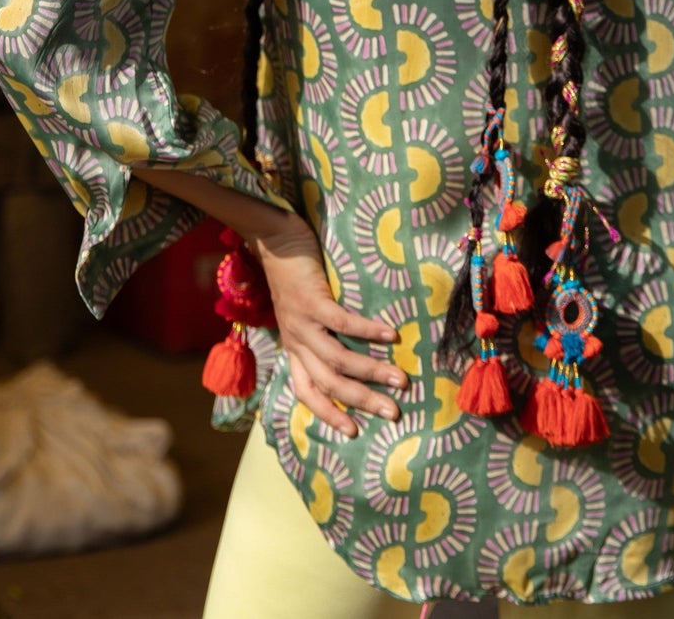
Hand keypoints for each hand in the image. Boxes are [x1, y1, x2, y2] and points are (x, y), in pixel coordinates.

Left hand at [250, 214, 407, 438]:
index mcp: (294, 348)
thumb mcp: (301, 313)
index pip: (308, 392)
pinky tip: (391, 335)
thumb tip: (354, 351)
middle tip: (393, 412)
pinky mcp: (311, 300)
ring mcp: (302, 322)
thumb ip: (320, 333)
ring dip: (371, 372)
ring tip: (400, 380)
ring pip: (337, 358)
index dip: (329, 414)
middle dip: (362, 401)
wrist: (272, 240)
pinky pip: (342, 322)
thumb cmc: (293, 276)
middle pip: (329, 382)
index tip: (354, 432)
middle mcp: (296, 341)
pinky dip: (368, 331)